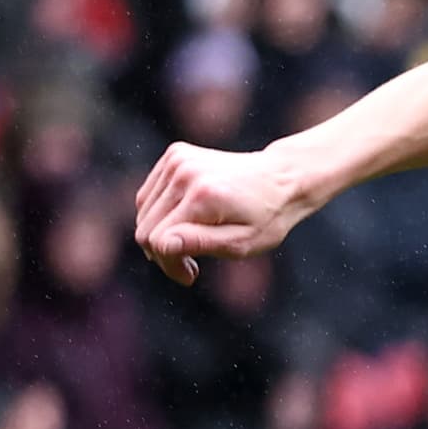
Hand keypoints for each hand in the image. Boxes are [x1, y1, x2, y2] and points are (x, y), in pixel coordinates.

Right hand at [134, 141, 317, 285]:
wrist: (283, 178)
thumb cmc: (267, 217)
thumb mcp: (243, 242)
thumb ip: (201, 244)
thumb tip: (161, 245)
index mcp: (202, 196)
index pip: (157, 241)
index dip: (169, 265)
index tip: (190, 274)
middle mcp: (184, 173)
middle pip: (146, 227)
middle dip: (163, 252)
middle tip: (191, 264)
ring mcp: (178, 160)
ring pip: (144, 211)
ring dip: (161, 232)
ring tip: (192, 241)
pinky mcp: (175, 154)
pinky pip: (150, 193)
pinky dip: (161, 211)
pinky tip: (188, 218)